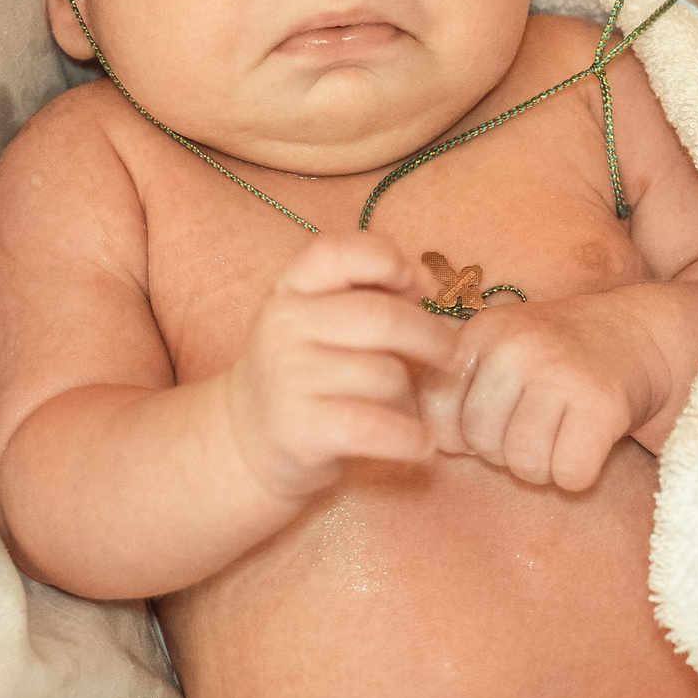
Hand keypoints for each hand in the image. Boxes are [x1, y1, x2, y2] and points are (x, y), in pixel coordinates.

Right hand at [223, 231, 460, 501]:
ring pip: (385, 375)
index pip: (337, 253)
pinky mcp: (300, 427)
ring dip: (411, 396)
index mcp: (291, 289)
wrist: (245, 442)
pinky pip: (375, 427)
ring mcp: (288, 376)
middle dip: (431, 336)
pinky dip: (409, 438)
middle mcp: (283, 325)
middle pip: (382, 318)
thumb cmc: (303, 375)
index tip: (418, 284)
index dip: (385, 259)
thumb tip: (425, 278)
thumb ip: (369, 293)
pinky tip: (421, 444)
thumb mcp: (321, 322)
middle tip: (453, 354)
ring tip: (408, 408)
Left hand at [422, 289, 671, 491]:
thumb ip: (455, 383)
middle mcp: (517, 346)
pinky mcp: (601, 403)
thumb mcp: (499, 347)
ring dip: (543, 466)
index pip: (438, 415)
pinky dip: (579, 473)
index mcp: (482, 332)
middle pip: (481, 443)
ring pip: (524, 464)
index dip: (463, 434)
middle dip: (506, 451)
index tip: (497, 418)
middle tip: (538, 425)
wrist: (638, 335)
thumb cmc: (557, 356)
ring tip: (562, 432)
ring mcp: (560, 372)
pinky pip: (568, 474)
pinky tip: (588, 442)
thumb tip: (421, 442)